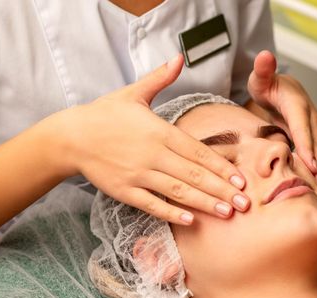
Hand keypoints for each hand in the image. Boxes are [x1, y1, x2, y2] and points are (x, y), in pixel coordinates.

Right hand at [50, 55, 250, 224]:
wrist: (71, 136)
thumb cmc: (104, 113)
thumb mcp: (133, 93)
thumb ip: (159, 78)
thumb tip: (179, 57)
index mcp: (158, 131)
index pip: (197, 150)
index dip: (220, 166)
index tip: (240, 178)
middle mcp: (152, 154)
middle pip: (193, 174)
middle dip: (221, 189)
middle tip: (245, 203)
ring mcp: (138, 174)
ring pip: (177, 191)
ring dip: (204, 203)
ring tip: (227, 213)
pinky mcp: (124, 190)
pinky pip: (151, 204)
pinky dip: (170, 213)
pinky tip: (190, 220)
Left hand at [247, 50, 316, 196]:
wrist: (281, 88)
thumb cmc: (266, 86)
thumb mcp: (260, 78)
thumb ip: (262, 70)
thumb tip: (265, 55)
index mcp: (298, 105)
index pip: (303, 128)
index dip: (308, 146)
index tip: (311, 165)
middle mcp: (311, 117)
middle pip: (316, 144)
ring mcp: (316, 128)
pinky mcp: (316, 136)